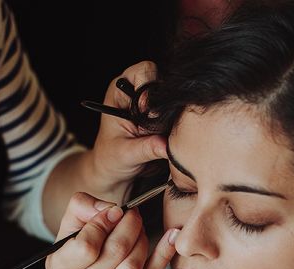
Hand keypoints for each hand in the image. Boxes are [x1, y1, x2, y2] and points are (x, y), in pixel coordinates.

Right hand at [45, 192, 177, 268]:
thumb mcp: (69, 228)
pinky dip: (163, 256)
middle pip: (115, 253)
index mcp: (61, 267)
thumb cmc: (74, 253)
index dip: (103, 224)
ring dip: (142, 240)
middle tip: (133, 215)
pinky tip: (170, 238)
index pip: (86, 246)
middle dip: (130, 226)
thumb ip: (82, 207)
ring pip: (133, 266)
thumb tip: (111, 209)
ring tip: (139, 228)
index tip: (114, 211)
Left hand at [88, 61, 166, 202]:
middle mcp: (140, 92)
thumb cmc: (111, 159)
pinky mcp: (168, 117)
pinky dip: (180, 126)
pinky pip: (182, 115)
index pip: (143, 71)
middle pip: (164, 82)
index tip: (145, 111)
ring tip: (162, 136)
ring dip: (174, 116)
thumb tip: (165, 146)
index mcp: (121, 91)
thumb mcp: (125, 154)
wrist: (116, 172)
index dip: (147, 89)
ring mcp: (156, 104)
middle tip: (158, 126)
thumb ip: (145, 148)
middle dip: (164, 103)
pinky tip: (171, 139)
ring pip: (176, 99)